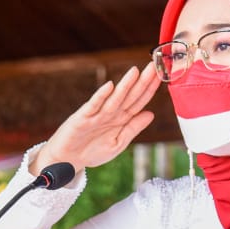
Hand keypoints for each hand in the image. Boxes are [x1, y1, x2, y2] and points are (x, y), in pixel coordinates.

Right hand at [30, 66, 160, 175]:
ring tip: (136, 72)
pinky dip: (101, 96)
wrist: (67, 161)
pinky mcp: (82, 118)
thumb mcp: (118, 143)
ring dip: (125, 85)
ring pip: (114, 98)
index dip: (150, 89)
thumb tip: (151, 114)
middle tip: (153, 67)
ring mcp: (96, 115)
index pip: (138, 101)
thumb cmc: (91, 152)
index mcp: (120, 119)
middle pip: (129, 96)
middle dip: (142, 82)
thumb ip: (133, 128)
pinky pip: (93, 106)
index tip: (161, 76)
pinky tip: (109, 86)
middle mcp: (110, 113)